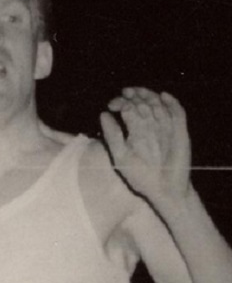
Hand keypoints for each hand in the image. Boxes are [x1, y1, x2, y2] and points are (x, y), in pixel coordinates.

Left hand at [100, 87, 191, 205]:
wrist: (164, 190)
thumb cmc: (141, 177)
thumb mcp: (120, 156)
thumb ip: (112, 136)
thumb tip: (103, 114)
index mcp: (135, 130)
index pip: (128, 108)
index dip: (120, 102)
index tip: (111, 105)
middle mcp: (150, 126)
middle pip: (143, 102)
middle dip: (134, 95)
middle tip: (126, 93)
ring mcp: (166, 127)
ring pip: (158, 104)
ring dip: (149, 95)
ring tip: (139, 92)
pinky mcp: (180, 131)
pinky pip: (178, 112)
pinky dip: (172, 103)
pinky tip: (162, 96)